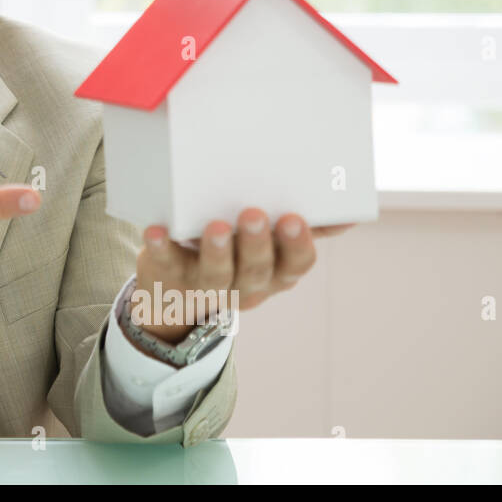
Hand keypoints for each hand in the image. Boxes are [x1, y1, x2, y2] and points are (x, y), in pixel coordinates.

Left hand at [131, 208, 353, 345]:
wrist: (176, 291)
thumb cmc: (234, 252)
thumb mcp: (270, 245)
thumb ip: (303, 227)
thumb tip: (347, 211)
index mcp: (276, 273)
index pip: (296, 265)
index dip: (297, 245)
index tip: (294, 218)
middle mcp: (246, 286)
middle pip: (257, 271)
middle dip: (257, 244)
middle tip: (255, 214)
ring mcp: (208, 286)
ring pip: (216, 276)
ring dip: (217, 251)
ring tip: (215, 225)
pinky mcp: (172, 279)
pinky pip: (167, 266)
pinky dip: (160, 249)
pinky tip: (155, 231)